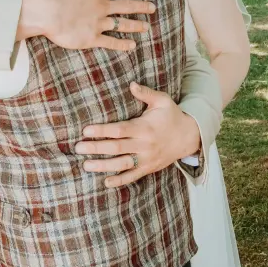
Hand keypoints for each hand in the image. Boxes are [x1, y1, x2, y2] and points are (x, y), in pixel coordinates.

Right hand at [17, 0, 154, 51]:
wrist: (44, 11)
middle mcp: (102, 7)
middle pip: (127, 7)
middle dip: (141, 7)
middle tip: (152, 8)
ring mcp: (98, 23)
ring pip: (122, 24)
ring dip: (136, 25)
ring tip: (146, 27)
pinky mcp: (91, 38)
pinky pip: (111, 42)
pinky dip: (122, 44)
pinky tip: (132, 45)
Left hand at [74, 82, 201, 186]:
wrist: (190, 137)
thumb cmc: (172, 115)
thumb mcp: (163, 101)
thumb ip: (146, 93)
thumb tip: (131, 84)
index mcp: (145, 128)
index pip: (120, 130)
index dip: (102, 131)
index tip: (86, 130)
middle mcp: (145, 145)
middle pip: (117, 148)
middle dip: (96, 148)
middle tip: (78, 147)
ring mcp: (147, 159)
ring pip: (122, 164)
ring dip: (103, 166)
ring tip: (86, 165)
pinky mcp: (149, 168)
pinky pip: (133, 176)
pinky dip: (120, 180)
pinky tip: (105, 182)